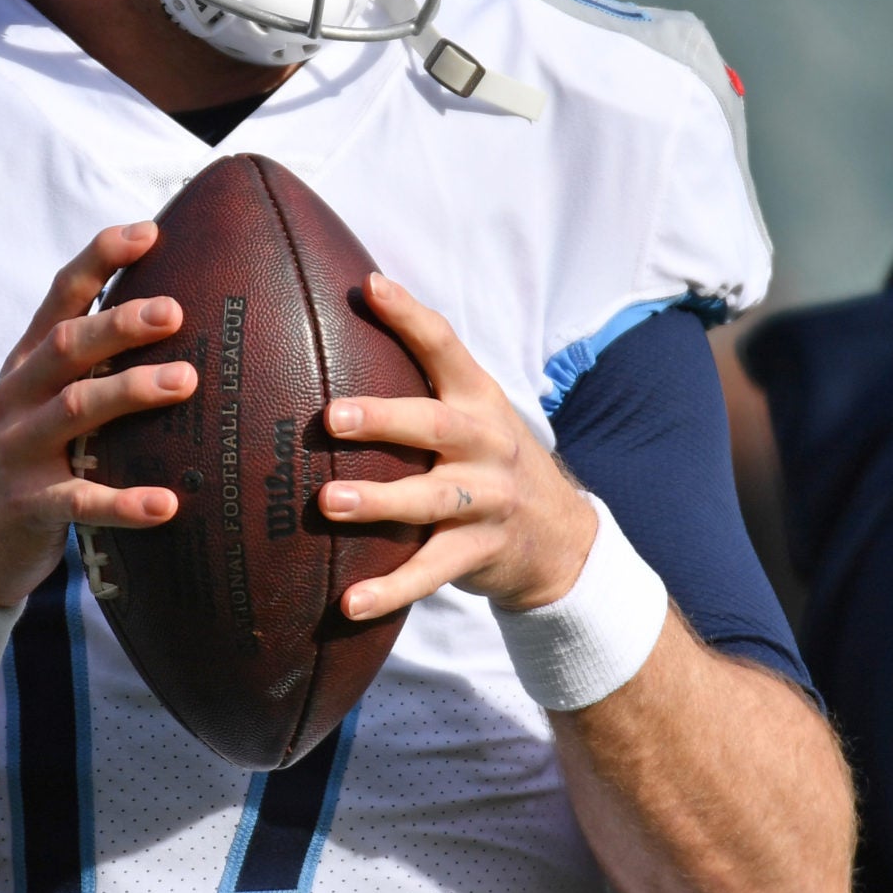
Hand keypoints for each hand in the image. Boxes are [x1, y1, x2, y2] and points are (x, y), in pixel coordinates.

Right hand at [0, 223, 191, 609]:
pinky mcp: (28, 506)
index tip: (147, 231)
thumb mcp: (38, 401)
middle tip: (175, 311)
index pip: (60, 298)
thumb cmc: (25, 457)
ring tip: (186, 380)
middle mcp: (18, 398)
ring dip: (130, 391)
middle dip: (119, 324)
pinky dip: (124, 502)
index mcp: (26, 364)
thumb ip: (85, 364)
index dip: (99, 260)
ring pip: (74, 410)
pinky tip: (167, 503)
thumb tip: (168, 312)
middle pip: (66, 347)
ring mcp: (18, 451)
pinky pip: (80, 501)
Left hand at [317, 272, 598, 618]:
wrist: (564, 540)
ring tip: (327, 502)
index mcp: (478, 399)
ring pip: (430, 500)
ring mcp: (486, 501)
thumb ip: (423, 374)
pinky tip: (348, 603)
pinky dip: (389, 590)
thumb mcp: (474, 412)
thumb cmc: (490, 460)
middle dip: (383, 419)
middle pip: (436, 426)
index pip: (445, 347)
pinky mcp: (478, 553)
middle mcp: (487, 445)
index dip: (410, 316)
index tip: (370, 288)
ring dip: (379, 501)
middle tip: (332, 417)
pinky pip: (430, 573)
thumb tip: (353, 305)